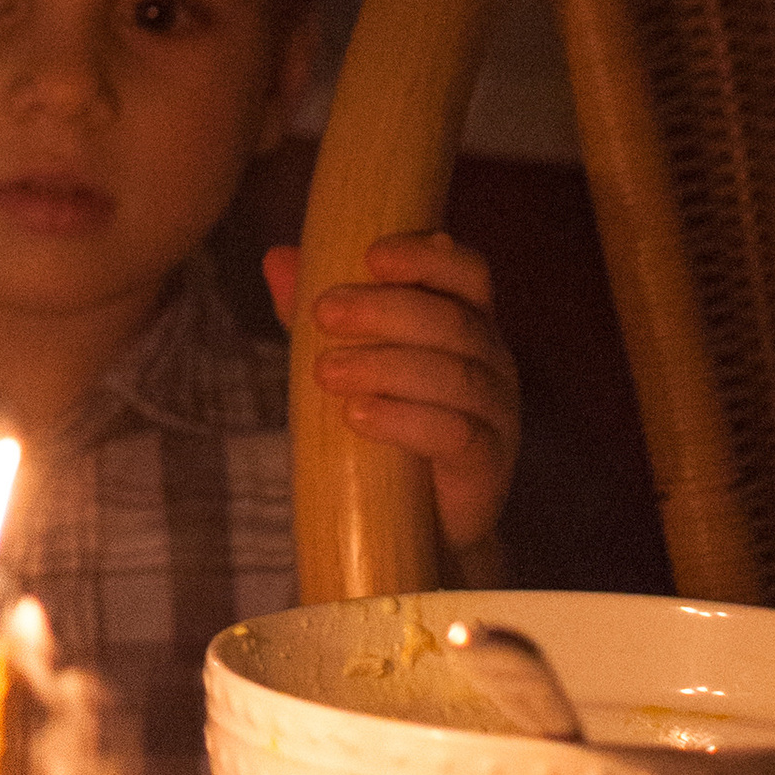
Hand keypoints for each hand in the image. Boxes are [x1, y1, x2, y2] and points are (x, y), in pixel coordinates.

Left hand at [265, 232, 518, 557]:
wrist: (419, 519)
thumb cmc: (385, 421)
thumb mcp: (349, 358)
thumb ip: (320, 313)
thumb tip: (277, 259)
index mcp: (466, 320)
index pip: (465, 271)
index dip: (426, 257)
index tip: (372, 256)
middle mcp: (491, 359)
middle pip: (453, 319)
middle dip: (385, 310)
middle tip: (324, 313)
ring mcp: (497, 413)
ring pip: (456, 375)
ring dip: (385, 366)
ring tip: (325, 371)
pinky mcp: (488, 465)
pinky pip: (456, 434)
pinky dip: (405, 420)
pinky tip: (359, 417)